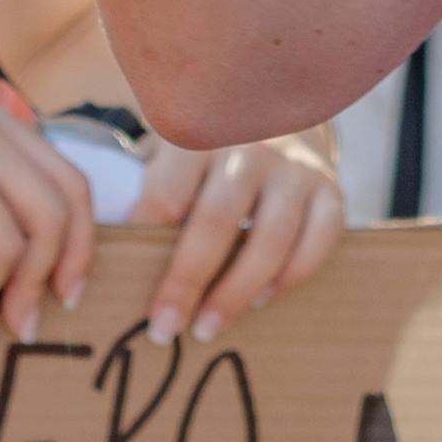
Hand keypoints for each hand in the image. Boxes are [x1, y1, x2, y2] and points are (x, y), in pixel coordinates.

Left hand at [135, 129, 342, 346]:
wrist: (285, 113)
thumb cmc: (212, 153)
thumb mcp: (175, 155)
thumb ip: (152, 194)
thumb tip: (110, 260)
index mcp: (199, 137)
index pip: (167, 196)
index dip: (144, 245)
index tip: (126, 287)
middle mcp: (250, 148)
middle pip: (216, 222)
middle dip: (186, 281)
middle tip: (163, 329)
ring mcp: (295, 167)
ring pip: (271, 237)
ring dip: (236, 291)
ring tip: (207, 328)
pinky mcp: (331, 187)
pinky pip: (320, 238)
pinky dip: (292, 275)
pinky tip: (263, 299)